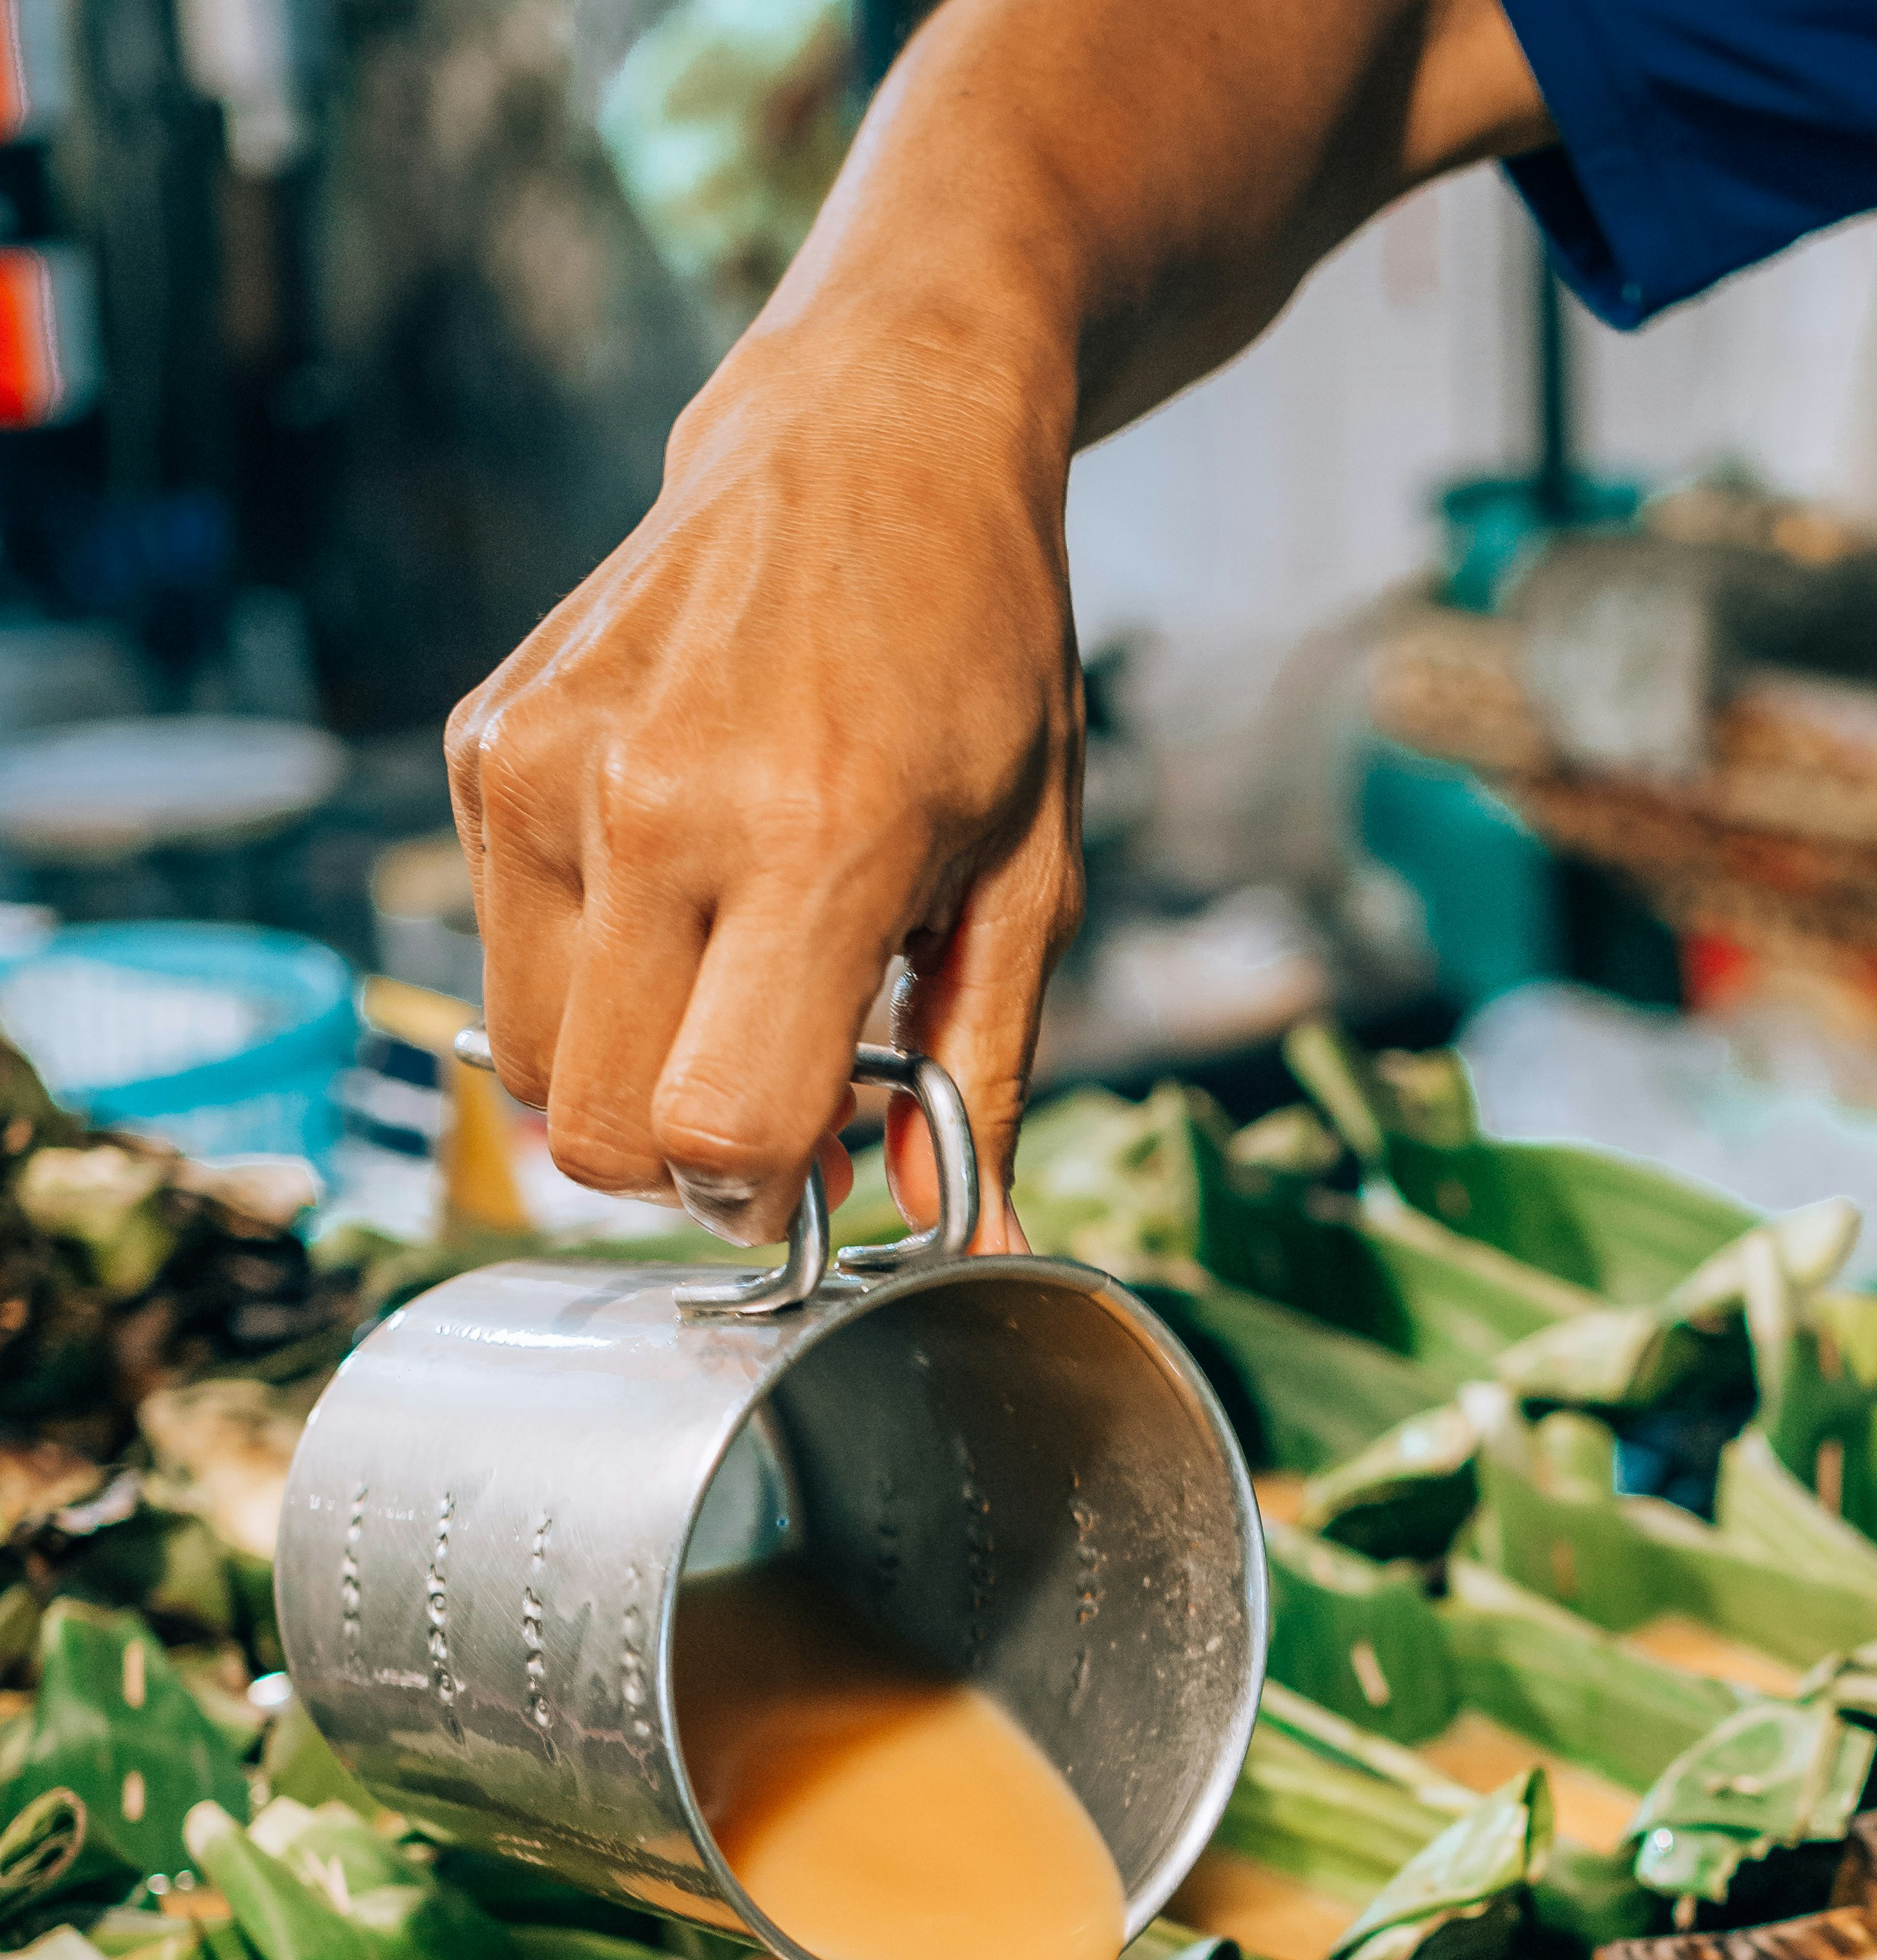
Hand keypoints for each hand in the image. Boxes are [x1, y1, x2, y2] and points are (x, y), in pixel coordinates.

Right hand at [445, 316, 1080, 1249]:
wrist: (874, 436)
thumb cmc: (975, 660)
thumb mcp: (1029, 877)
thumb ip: (982, 1076)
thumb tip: (976, 1240)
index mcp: (812, 839)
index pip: (720, 1126)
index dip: (767, 1193)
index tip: (819, 1168)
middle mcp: (653, 803)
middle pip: (601, 1130)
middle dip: (688, 1163)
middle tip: (774, 1101)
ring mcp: (544, 766)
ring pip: (530, 1066)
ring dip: (624, 1076)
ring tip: (727, 989)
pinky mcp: (483, 743)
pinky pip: (500, 955)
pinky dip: (583, 974)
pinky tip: (674, 891)